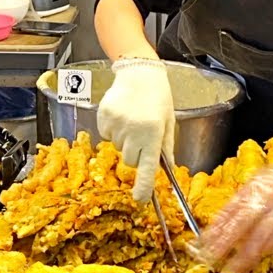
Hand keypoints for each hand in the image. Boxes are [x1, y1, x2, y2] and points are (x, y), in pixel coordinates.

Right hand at [97, 57, 175, 201]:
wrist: (139, 72)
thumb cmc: (158, 97)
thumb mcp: (168, 121)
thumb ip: (167, 147)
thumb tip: (168, 169)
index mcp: (153, 133)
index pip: (147, 167)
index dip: (143, 186)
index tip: (140, 200)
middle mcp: (134, 130)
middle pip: (130, 161)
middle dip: (135, 154)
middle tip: (141, 135)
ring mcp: (117, 124)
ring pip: (118, 147)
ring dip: (124, 140)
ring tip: (131, 119)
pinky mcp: (104, 117)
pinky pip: (106, 135)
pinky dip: (113, 130)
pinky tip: (121, 115)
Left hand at [196, 149, 272, 272]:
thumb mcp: (257, 182)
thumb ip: (240, 201)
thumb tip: (220, 222)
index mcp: (253, 188)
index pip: (229, 210)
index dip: (216, 228)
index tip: (203, 242)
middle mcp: (266, 199)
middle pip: (241, 225)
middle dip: (225, 243)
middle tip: (212, 258)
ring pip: (259, 238)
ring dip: (244, 256)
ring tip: (232, 268)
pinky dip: (263, 252)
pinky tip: (253, 260)